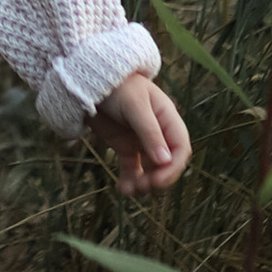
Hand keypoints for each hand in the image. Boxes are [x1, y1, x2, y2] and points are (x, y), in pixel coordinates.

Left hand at [97, 73, 189, 196]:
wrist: (90, 81)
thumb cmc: (118, 87)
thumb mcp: (135, 107)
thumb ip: (149, 133)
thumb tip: (164, 161)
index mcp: (168, 119)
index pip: (180, 149)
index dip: (173, 168)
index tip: (157, 181)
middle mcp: (159, 133)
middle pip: (167, 164)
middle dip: (157, 179)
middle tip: (142, 187)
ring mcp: (142, 141)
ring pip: (151, 170)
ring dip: (143, 184)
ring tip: (128, 191)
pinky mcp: (126, 147)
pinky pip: (133, 169)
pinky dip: (129, 181)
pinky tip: (121, 189)